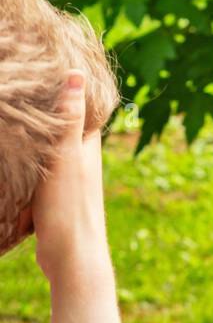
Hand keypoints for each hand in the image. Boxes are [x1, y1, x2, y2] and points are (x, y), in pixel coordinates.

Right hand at [31, 70, 111, 286]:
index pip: (80, 102)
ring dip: (35, 134)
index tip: (44, 60)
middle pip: (62, 122)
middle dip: (46, 105)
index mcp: (87, 145)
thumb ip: (68, 118)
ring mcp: (69, 179)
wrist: (72, 262)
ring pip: (49, 147)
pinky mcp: (55, 198)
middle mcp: (82, 159)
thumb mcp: (65, 158)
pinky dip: (29, 160)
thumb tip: (77, 73)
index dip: (65, 81)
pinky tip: (14, 153)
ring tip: (15, 111)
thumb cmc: (70, 209)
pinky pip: (39, 170)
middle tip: (23, 82)